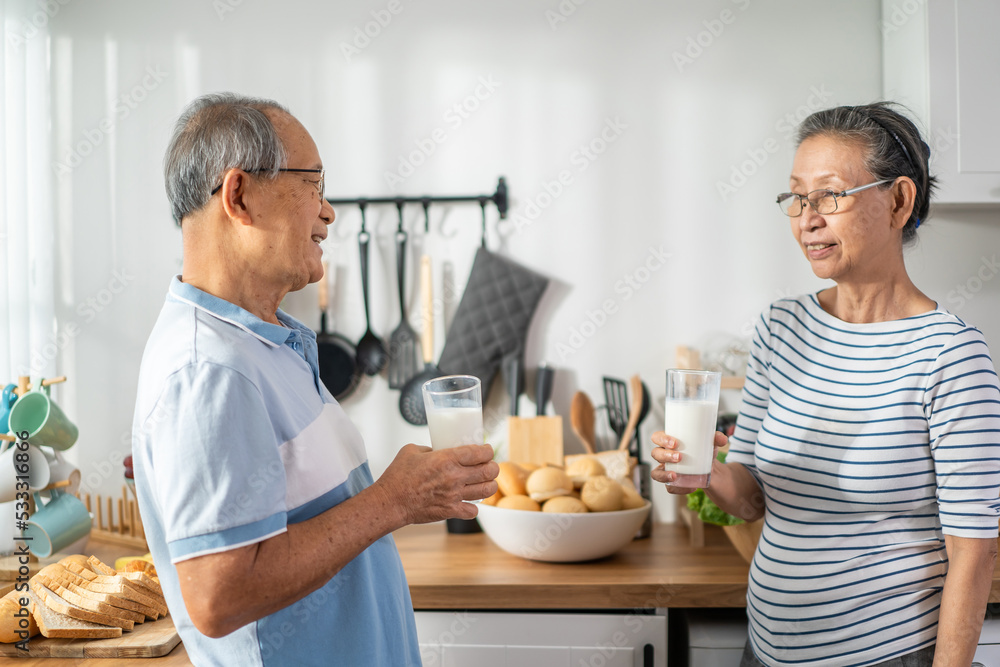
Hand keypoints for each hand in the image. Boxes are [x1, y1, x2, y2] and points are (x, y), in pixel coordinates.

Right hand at [375, 443, 498, 524]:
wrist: (390, 501)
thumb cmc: (398, 476)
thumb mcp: (412, 450)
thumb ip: (430, 448)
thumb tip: (438, 450)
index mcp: (446, 458)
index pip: (480, 452)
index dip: (488, 450)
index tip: (486, 450)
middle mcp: (454, 476)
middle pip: (489, 471)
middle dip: (493, 467)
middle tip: (489, 466)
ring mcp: (454, 495)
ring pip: (487, 490)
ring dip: (489, 485)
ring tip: (485, 482)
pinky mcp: (450, 511)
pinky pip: (473, 510)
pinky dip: (474, 506)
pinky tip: (468, 501)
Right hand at [649, 431, 727, 494]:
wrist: (709, 468)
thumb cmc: (703, 451)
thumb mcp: (710, 443)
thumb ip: (716, 439)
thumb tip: (722, 439)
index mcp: (668, 442)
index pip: (657, 437)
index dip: (662, 439)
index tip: (674, 443)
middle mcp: (664, 455)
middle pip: (655, 454)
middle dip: (665, 456)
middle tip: (679, 457)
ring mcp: (666, 470)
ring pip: (656, 473)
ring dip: (664, 475)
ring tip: (675, 476)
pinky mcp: (672, 483)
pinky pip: (669, 488)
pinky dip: (678, 489)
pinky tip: (691, 487)